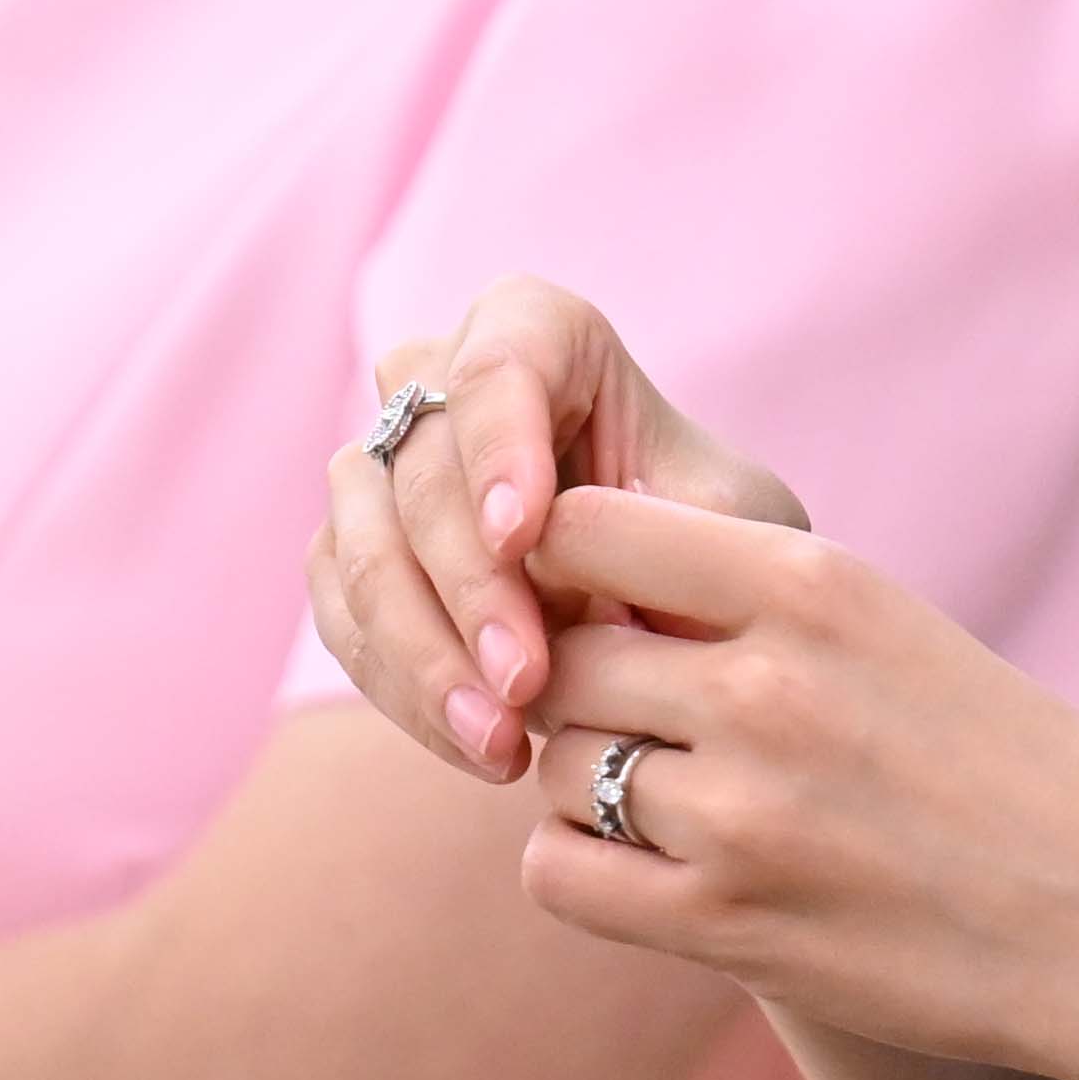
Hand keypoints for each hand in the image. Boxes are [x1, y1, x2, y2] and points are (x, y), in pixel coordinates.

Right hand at [316, 277, 801, 782]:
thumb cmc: (710, 536)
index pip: (500, 363)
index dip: (500, 445)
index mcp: (542, 331)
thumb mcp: (733, 522)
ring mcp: (380, 467)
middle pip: (423, 470)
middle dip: (471, 586)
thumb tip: (593, 573)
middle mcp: (440, 380)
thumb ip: (676, 532)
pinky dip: (407, 691)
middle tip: (526, 679)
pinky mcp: (349, 553)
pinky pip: (345, 620)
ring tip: (504, 738)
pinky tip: (480, 748)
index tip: (522, 535)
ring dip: (426, 655)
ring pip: (364, 549)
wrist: (674, 602)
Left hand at [509, 489, 1078, 1079]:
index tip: (594, 604)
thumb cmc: (1026, 773)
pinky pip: (559, 874)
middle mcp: (763, 684)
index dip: (565, 566)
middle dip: (580, 687)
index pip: (585, 527)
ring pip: (552, 767)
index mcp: (815, 583)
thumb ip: (765, 611)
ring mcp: (739, 810)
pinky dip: (582, 869)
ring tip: (668, 804)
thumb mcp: (900, 635)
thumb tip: (612, 593)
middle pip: (561, 656)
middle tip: (631, 722)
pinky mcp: (727, 925)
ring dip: (586, 785)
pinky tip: (652, 871)